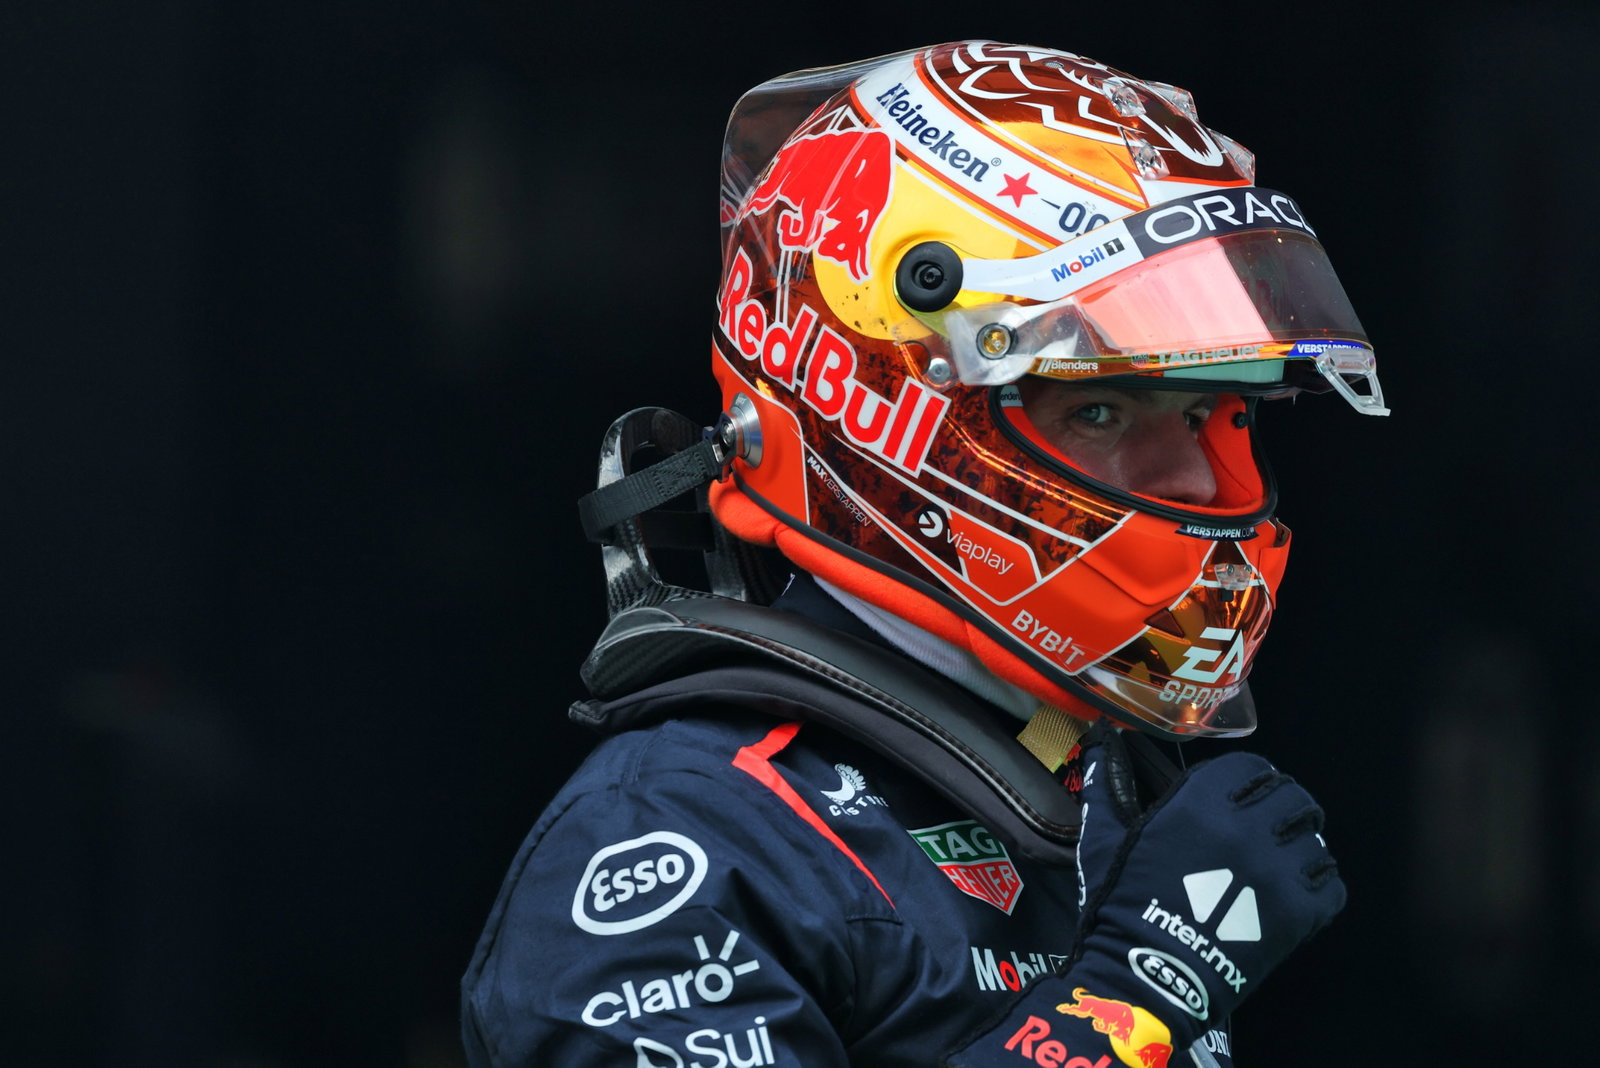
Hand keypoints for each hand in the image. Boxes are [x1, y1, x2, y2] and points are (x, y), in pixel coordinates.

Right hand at [1066, 721, 1344, 1054]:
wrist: (1147, 977)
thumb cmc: (1121, 906)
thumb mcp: (1105, 840)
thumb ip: (1107, 786)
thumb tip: (1100, 741)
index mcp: (1202, 805)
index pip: (1252, 768)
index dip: (1249, 779)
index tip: (1241, 795)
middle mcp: (1249, 830)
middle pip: (1293, 797)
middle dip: (1283, 807)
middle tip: (1267, 827)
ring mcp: (1280, 872)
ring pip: (1315, 839)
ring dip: (1301, 846)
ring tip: (1281, 863)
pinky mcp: (1300, 914)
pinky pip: (1332, 886)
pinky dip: (1318, 887)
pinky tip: (1295, 895)